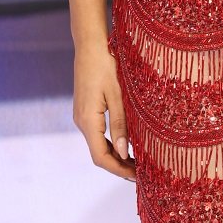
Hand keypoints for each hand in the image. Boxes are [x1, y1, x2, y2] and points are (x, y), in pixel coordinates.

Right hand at [73, 38, 136, 181]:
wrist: (90, 45)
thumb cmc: (106, 65)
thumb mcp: (117, 94)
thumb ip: (120, 123)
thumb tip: (123, 152)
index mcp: (88, 120)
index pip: (101, 157)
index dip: (118, 169)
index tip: (137, 176)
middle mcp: (81, 121)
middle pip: (99, 153)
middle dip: (119, 165)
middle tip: (141, 172)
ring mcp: (82, 116)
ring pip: (98, 143)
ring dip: (115, 154)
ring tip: (137, 160)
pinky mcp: (85, 109)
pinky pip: (97, 133)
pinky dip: (111, 142)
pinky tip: (126, 142)